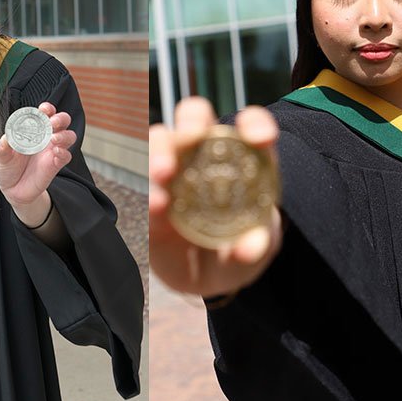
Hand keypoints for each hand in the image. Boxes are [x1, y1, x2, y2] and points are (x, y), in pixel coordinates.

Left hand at [0, 102, 76, 224]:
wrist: (12, 190)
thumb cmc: (8, 167)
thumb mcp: (1, 156)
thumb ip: (3, 147)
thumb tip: (6, 139)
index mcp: (33, 130)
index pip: (45, 113)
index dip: (47, 109)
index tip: (43, 110)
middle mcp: (45, 138)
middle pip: (63, 121)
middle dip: (60, 118)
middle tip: (52, 123)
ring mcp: (52, 151)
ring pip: (69, 136)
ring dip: (64, 134)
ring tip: (53, 139)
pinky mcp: (55, 165)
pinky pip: (66, 156)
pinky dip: (64, 152)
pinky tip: (55, 152)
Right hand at [150, 96, 282, 297]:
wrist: (206, 281)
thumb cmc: (237, 251)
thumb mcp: (255, 251)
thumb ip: (255, 246)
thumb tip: (248, 248)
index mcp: (242, 159)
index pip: (249, 127)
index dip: (254, 123)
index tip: (258, 137)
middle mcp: (203, 156)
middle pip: (194, 119)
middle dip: (192, 120)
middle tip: (193, 135)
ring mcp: (172, 174)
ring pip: (159, 144)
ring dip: (159, 151)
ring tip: (163, 172)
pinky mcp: (149, 199)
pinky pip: (142, 186)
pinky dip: (148, 191)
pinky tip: (156, 205)